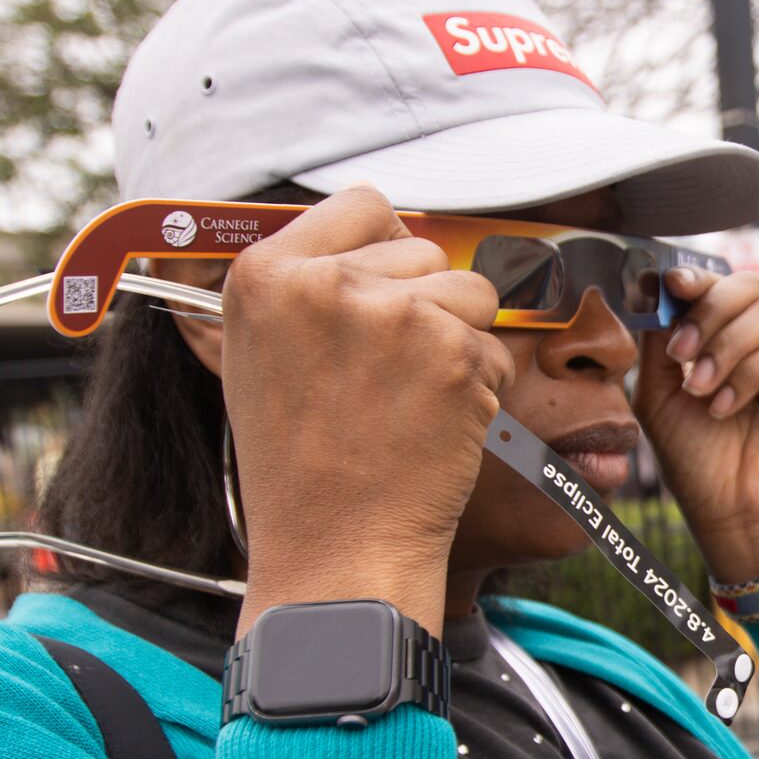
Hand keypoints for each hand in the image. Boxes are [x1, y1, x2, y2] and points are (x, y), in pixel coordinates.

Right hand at [221, 186, 509, 633]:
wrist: (338, 553)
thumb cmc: (301, 470)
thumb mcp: (263, 357)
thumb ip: (308, 289)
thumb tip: (379, 238)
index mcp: (263, 275)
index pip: (360, 205)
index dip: (385, 249)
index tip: (381, 296)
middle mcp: (325, 282)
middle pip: (423, 248)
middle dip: (424, 302)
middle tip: (387, 379)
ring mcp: (394, 314)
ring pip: (470, 290)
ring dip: (459, 339)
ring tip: (410, 403)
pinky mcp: (453, 352)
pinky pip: (495, 345)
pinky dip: (481, 386)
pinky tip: (435, 429)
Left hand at [633, 269, 758, 583]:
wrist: (732, 512)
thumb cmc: (696, 461)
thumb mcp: (657, 394)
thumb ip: (656, 341)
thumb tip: (656, 289)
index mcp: (722, 338)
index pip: (715, 287)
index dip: (695, 277)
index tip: (670, 283)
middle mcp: (758, 342)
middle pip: (747, 285)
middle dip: (708, 312)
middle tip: (681, 354)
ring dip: (725, 348)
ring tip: (701, 391)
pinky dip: (749, 373)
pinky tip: (726, 407)